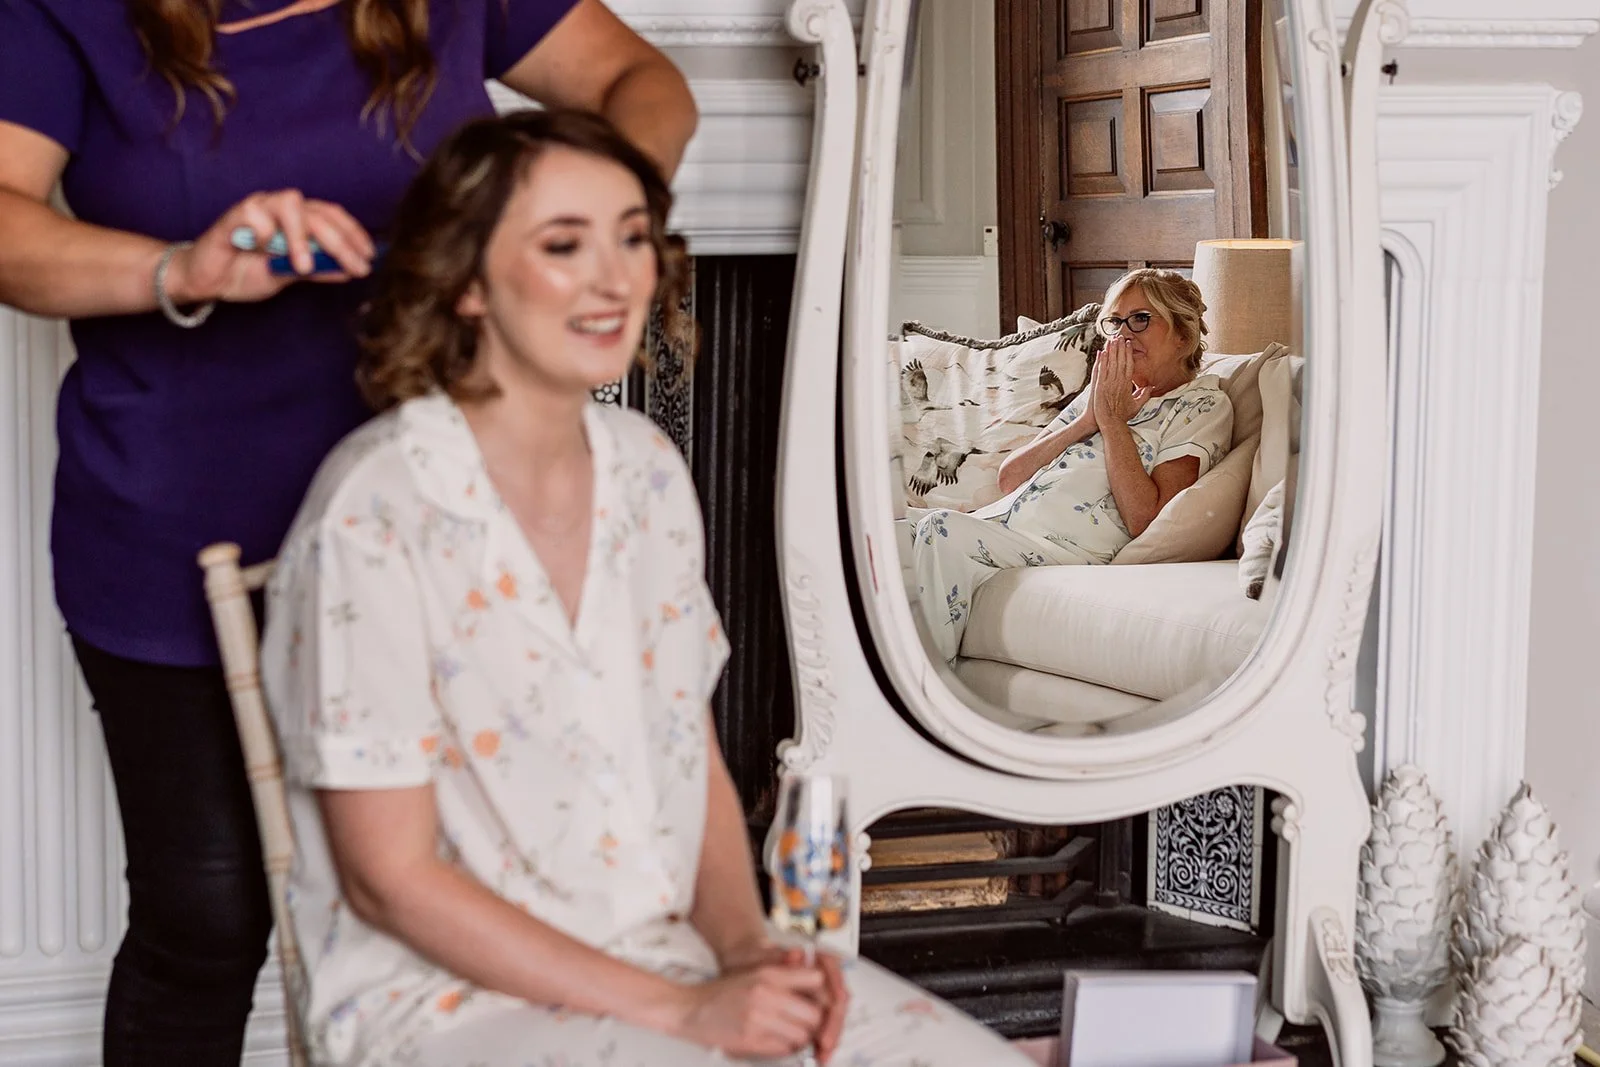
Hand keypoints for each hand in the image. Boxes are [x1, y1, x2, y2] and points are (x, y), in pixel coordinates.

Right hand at [166, 189, 375, 304]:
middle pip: (318, 213)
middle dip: (340, 242)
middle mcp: (282, 208)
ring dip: (301, 236)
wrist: (211, 280)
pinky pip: (254, 213)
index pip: (333, 216)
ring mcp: (259, 208)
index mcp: (299, 219)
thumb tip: (351, 270)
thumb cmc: (249, 271)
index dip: (353, 233)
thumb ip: (318, 270)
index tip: (369, 256)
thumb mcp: (291, 275)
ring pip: (290, 204)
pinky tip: (261, 249)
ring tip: (304, 266)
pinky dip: (263, 232)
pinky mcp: (234, 215)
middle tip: (354, 267)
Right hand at [669, 963, 829, 1060]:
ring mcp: (758, 1019)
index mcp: (768, 974)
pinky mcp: (751, 1040)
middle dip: (815, 1022)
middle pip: (813, 1013)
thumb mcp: (755, 974)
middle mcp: (765, 994)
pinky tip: (778, 1041)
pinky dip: (786, 1048)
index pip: (815, 981)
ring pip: (802, 1035)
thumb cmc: (723, 992)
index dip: (822, 993)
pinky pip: (784, 1049)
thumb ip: (785, 978)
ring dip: (802, 1038)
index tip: (821, 1000)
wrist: (691, 1009)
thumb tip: (816, 985)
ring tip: (792, 1033)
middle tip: (809, 1023)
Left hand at [1091, 338, 1150, 426]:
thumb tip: (1151, 387)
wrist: (1111, 423)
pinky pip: (1101, 371)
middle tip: (1119, 336)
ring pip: (1110, 363)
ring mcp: (1108, 383)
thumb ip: (1144, 395)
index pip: (1129, 364)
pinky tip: (1101, 352)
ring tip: (1111, 340)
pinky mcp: (1099, 386)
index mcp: (1127, 384)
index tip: (1127, 344)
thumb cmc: (1122, 416)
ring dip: (1111, 350)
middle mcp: (1119, 382)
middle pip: (1120, 361)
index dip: (1128, 353)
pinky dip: (1101, 361)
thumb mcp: (1136, 406)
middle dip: (1119, 347)